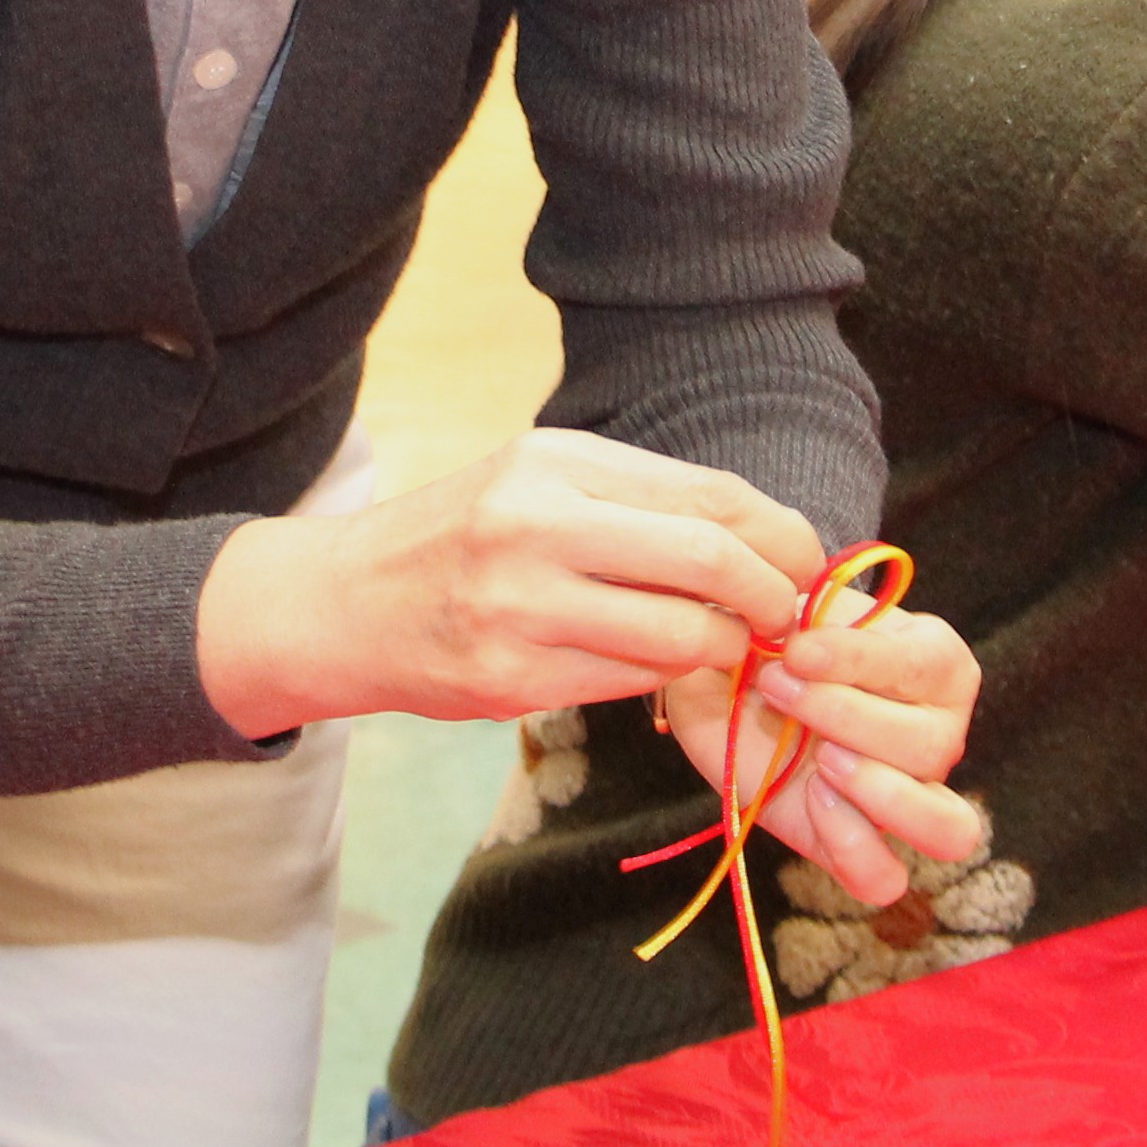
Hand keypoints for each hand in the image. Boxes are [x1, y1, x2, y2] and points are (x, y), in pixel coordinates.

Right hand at [194, 429, 822, 743]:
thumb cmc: (460, 539)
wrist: (342, 603)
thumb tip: (762, 538)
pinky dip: (664, 680)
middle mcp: (535, 525)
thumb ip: (638, 502)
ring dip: (725, 649)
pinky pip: (629, 684)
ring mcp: (519, 607)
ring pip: (679, 635)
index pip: (708, 494)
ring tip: (726, 647)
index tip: (805, 563)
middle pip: (708, 560)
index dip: (780, 534)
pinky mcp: (510, 680)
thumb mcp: (538, 482)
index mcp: (553, 462)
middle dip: (773, 596)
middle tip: (787, 617)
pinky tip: (661, 669)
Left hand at [656, 580, 990, 906]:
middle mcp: (939, 735)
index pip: (923, 668)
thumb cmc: (772, 642)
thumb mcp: (779, 616)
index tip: (794, 648)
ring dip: (879, 793)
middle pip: (931, 747)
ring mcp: (909, 800)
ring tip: (821, 760)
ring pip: (944, 824)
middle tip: (777, 687)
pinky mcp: (862, 850)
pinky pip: (884, 876)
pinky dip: (852, 846)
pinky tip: (812, 798)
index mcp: (935, 665)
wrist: (726, 689)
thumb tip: (795, 629)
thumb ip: (796, 617)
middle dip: (845, 715)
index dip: (858, 659)